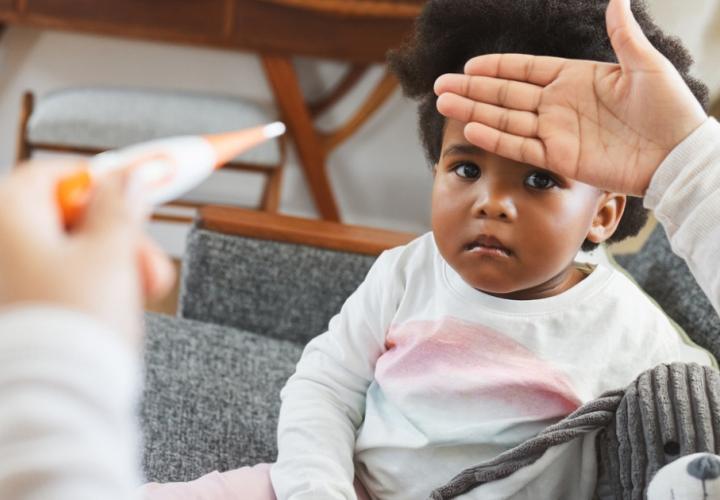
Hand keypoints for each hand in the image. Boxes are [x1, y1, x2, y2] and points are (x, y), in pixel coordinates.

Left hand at [0, 162, 174, 348]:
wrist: (59, 395)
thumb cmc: (78, 323)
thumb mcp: (113, 253)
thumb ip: (121, 207)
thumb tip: (129, 176)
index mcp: (8, 219)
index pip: (52, 174)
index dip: (99, 181)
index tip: (133, 190)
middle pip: (67, 219)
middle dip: (119, 236)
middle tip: (151, 261)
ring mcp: (8, 280)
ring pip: (69, 253)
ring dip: (114, 264)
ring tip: (148, 290)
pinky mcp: (19, 310)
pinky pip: (59, 281)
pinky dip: (92, 286)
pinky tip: (119, 306)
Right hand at [433, 0, 706, 195]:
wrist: (676, 156)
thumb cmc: (669, 109)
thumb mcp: (646, 66)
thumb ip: (623, 37)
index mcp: (575, 79)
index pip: (526, 70)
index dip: (498, 67)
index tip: (470, 64)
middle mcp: (558, 105)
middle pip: (506, 94)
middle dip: (473, 89)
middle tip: (441, 85)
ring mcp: (556, 132)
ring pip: (505, 119)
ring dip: (474, 111)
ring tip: (444, 103)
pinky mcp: (559, 159)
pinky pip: (520, 146)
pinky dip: (495, 138)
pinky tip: (471, 127)